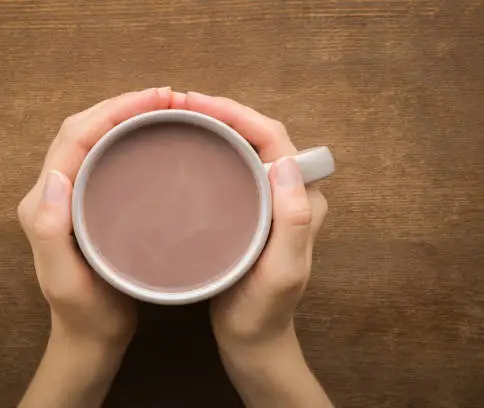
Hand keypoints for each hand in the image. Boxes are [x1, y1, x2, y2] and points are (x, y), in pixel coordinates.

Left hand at [18, 87, 172, 407]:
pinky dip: (126, 137)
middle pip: (82, 130)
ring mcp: (69, 196)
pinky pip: (103, 157)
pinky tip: (151, 137)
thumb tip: (55, 175)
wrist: (90, 337)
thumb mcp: (66, 281)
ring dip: (123, 116)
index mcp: (44, 203)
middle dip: (120, 105)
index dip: (112, 111)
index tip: (154, 99)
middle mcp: (52, 192)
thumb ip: (50, 231)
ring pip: (93, 139)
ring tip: (162, 107)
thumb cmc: (86, 314)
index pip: (75, 138)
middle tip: (165, 97)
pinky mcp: (86, 203)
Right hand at [172, 92, 331, 406]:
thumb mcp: (283, 271)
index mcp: (303, 198)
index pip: (274, 138)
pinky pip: (232, 169)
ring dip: (216, 128)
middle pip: (259, 135)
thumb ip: (294, 221)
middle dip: (223, 113)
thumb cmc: (264, 310)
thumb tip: (285, 162)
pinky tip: (186, 152)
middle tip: (180, 105)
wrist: (252, 339)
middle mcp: (289, 192)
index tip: (197, 103)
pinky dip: (211, 152)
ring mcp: (268, 201)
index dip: (238, 113)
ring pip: (244, 149)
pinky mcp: (249, 211)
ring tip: (180, 119)